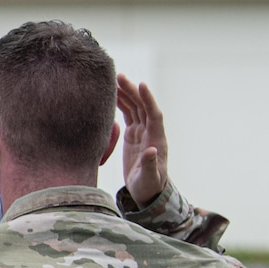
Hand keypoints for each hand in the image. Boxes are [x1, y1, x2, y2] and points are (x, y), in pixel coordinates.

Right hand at [117, 74, 169, 204]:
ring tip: (113, 81)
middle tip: (119, 76)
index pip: (154, 114)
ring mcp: (142, 132)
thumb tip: (151, 150)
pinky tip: (111, 96)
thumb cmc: (149, 186)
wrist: (147, 191)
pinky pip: (128, 115)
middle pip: (143, 106)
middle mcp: (151, 132)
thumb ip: (150, 164)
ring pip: (135, 108)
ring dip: (126, 94)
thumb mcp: (149, 178)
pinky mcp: (133, 135)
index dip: (148, 99)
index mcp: (156, 139)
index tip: (141, 84)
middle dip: (133, 90)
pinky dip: (121, 104)